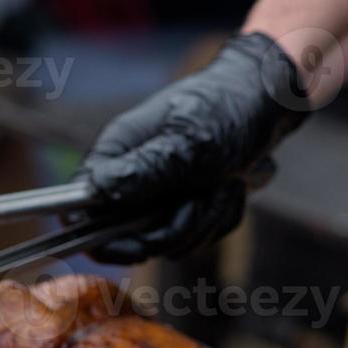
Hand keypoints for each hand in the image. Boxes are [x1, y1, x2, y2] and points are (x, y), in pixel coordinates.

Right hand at [80, 32, 308, 262]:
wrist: (269, 101)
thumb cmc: (226, 109)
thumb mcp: (189, 142)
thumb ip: (144, 171)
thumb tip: (99, 190)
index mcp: (117, 152)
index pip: (79, 205)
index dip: (98, 235)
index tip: (137, 246)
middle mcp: (130, 175)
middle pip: (127, 234)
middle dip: (173, 226)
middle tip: (200, 198)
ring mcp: (156, 194)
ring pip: (168, 240)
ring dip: (205, 218)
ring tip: (225, 183)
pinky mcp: (183, 206)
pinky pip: (195, 236)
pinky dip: (220, 216)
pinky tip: (233, 187)